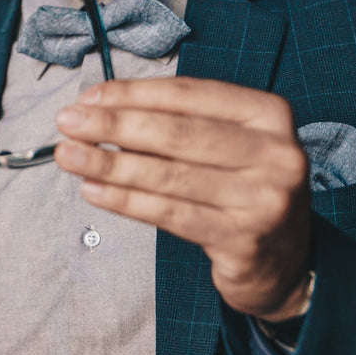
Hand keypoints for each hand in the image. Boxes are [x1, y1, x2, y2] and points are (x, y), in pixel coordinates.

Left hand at [54, 77, 312, 319]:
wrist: (286, 261)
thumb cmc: (245, 188)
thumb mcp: (231, 144)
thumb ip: (181, 123)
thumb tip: (105, 109)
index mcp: (270, 114)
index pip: (190, 94)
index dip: (134, 93)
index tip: (90, 96)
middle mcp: (276, 153)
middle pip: (178, 132)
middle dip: (114, 124)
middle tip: (69, 122)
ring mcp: (263, 199)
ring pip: (169, 174)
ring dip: (110, 163)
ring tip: (70, 155)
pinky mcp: (242, 239)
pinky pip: (170, 213)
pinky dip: (126, 200)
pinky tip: (94, 190)